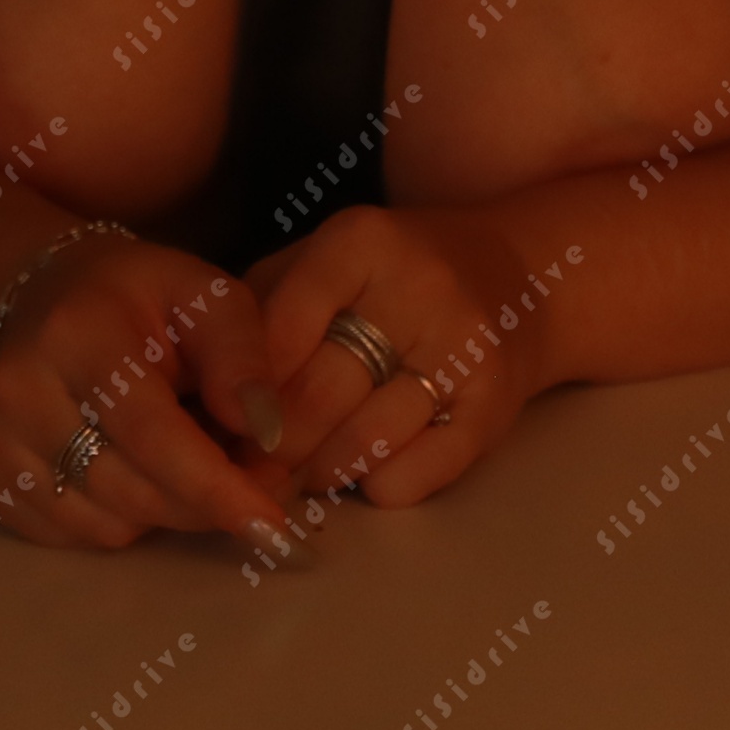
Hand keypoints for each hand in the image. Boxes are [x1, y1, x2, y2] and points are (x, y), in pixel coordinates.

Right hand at [0, 232, 309, 565]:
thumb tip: (268, 434)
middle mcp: (17, 389)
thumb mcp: (207, 295)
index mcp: (78, 334)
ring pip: (106, 525)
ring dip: (165, 511)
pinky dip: (119, 517)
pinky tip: (130, 467)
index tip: (272, 524)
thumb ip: (244, 356)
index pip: (152, 433)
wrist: (45, 294)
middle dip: (205, 503)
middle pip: (132, 491)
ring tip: (181, 458)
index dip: (215, 486)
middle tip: (252, 484)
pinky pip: (73, 537)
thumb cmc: (142, 298)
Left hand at [243, 201, 564, 509]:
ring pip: (361, 442)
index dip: (245, 388)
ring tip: (301, 474)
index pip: (279, 329)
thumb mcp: (326, 261)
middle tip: (249, 469)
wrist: (526, 280)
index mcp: (364, 242)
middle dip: (272, 446)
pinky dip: (375, 487)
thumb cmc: (397, 275)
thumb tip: (204, 398)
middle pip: (316, 395)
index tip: (225, 421)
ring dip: (318, 473)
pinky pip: (414, 474)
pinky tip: (364, 475)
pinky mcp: (494, 407)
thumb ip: (261, 308)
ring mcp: (463, 348)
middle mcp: (420, 287)